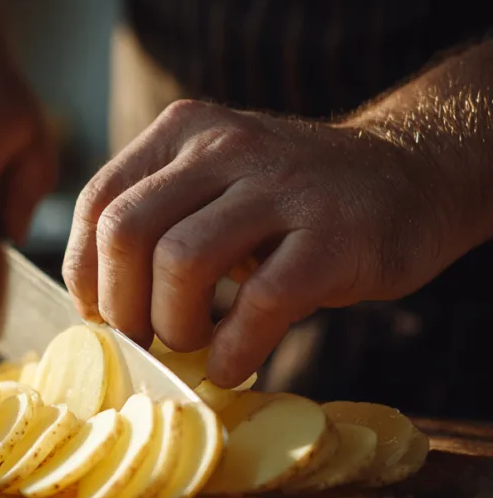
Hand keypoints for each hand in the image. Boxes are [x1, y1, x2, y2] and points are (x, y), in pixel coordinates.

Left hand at [63, 99, 456, 387]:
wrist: (409, 176)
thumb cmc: (290, 203)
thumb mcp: (214, 184)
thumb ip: (156, 221)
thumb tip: (96, 309)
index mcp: (182, 134)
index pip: (98, 203)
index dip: (86, 273)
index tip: (101, 317)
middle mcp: (223, 147)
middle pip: (126, 232)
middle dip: (120, 305)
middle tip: (141, 339)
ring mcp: (281, 186)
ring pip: (180, 262)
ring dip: (174, 326)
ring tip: (194, 343)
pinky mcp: (332, 235)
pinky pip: (259, 302)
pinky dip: (232, 350)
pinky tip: (231, 364)